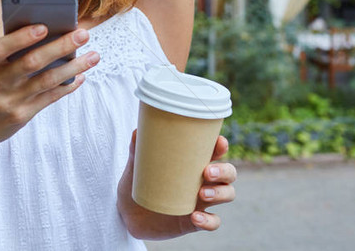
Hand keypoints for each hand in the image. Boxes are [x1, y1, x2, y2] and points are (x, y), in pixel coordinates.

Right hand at [0, 24, 99, 154]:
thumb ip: (10, 54)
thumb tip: (50, 36)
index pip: (2, 48)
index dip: (22, 38)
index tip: (44, 26)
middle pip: (32, 62)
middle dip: (61, 46)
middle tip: (84, 34)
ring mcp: (10, 101)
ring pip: (47, 80)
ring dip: (74, 67)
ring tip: (94, 56)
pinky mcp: (21, 116)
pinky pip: (50, 98)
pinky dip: (67, 86)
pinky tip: (81, 77)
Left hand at [116, 130, 236, 239]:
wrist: (126, 214)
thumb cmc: (137, 182)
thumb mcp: (136, 165)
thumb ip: (137, 148)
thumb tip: (137, 131)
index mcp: (192, 162)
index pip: (215, 150)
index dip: (221, 146)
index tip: (219, 142)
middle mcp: (202, 180)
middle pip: (229, 173)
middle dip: (224, 171)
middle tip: (207, 172)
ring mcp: (201, 201)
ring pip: (227, 194)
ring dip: (220, 193)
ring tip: (202, 194)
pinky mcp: (194, 221)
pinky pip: (213, 222)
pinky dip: (208, 221)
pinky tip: (195, 217)